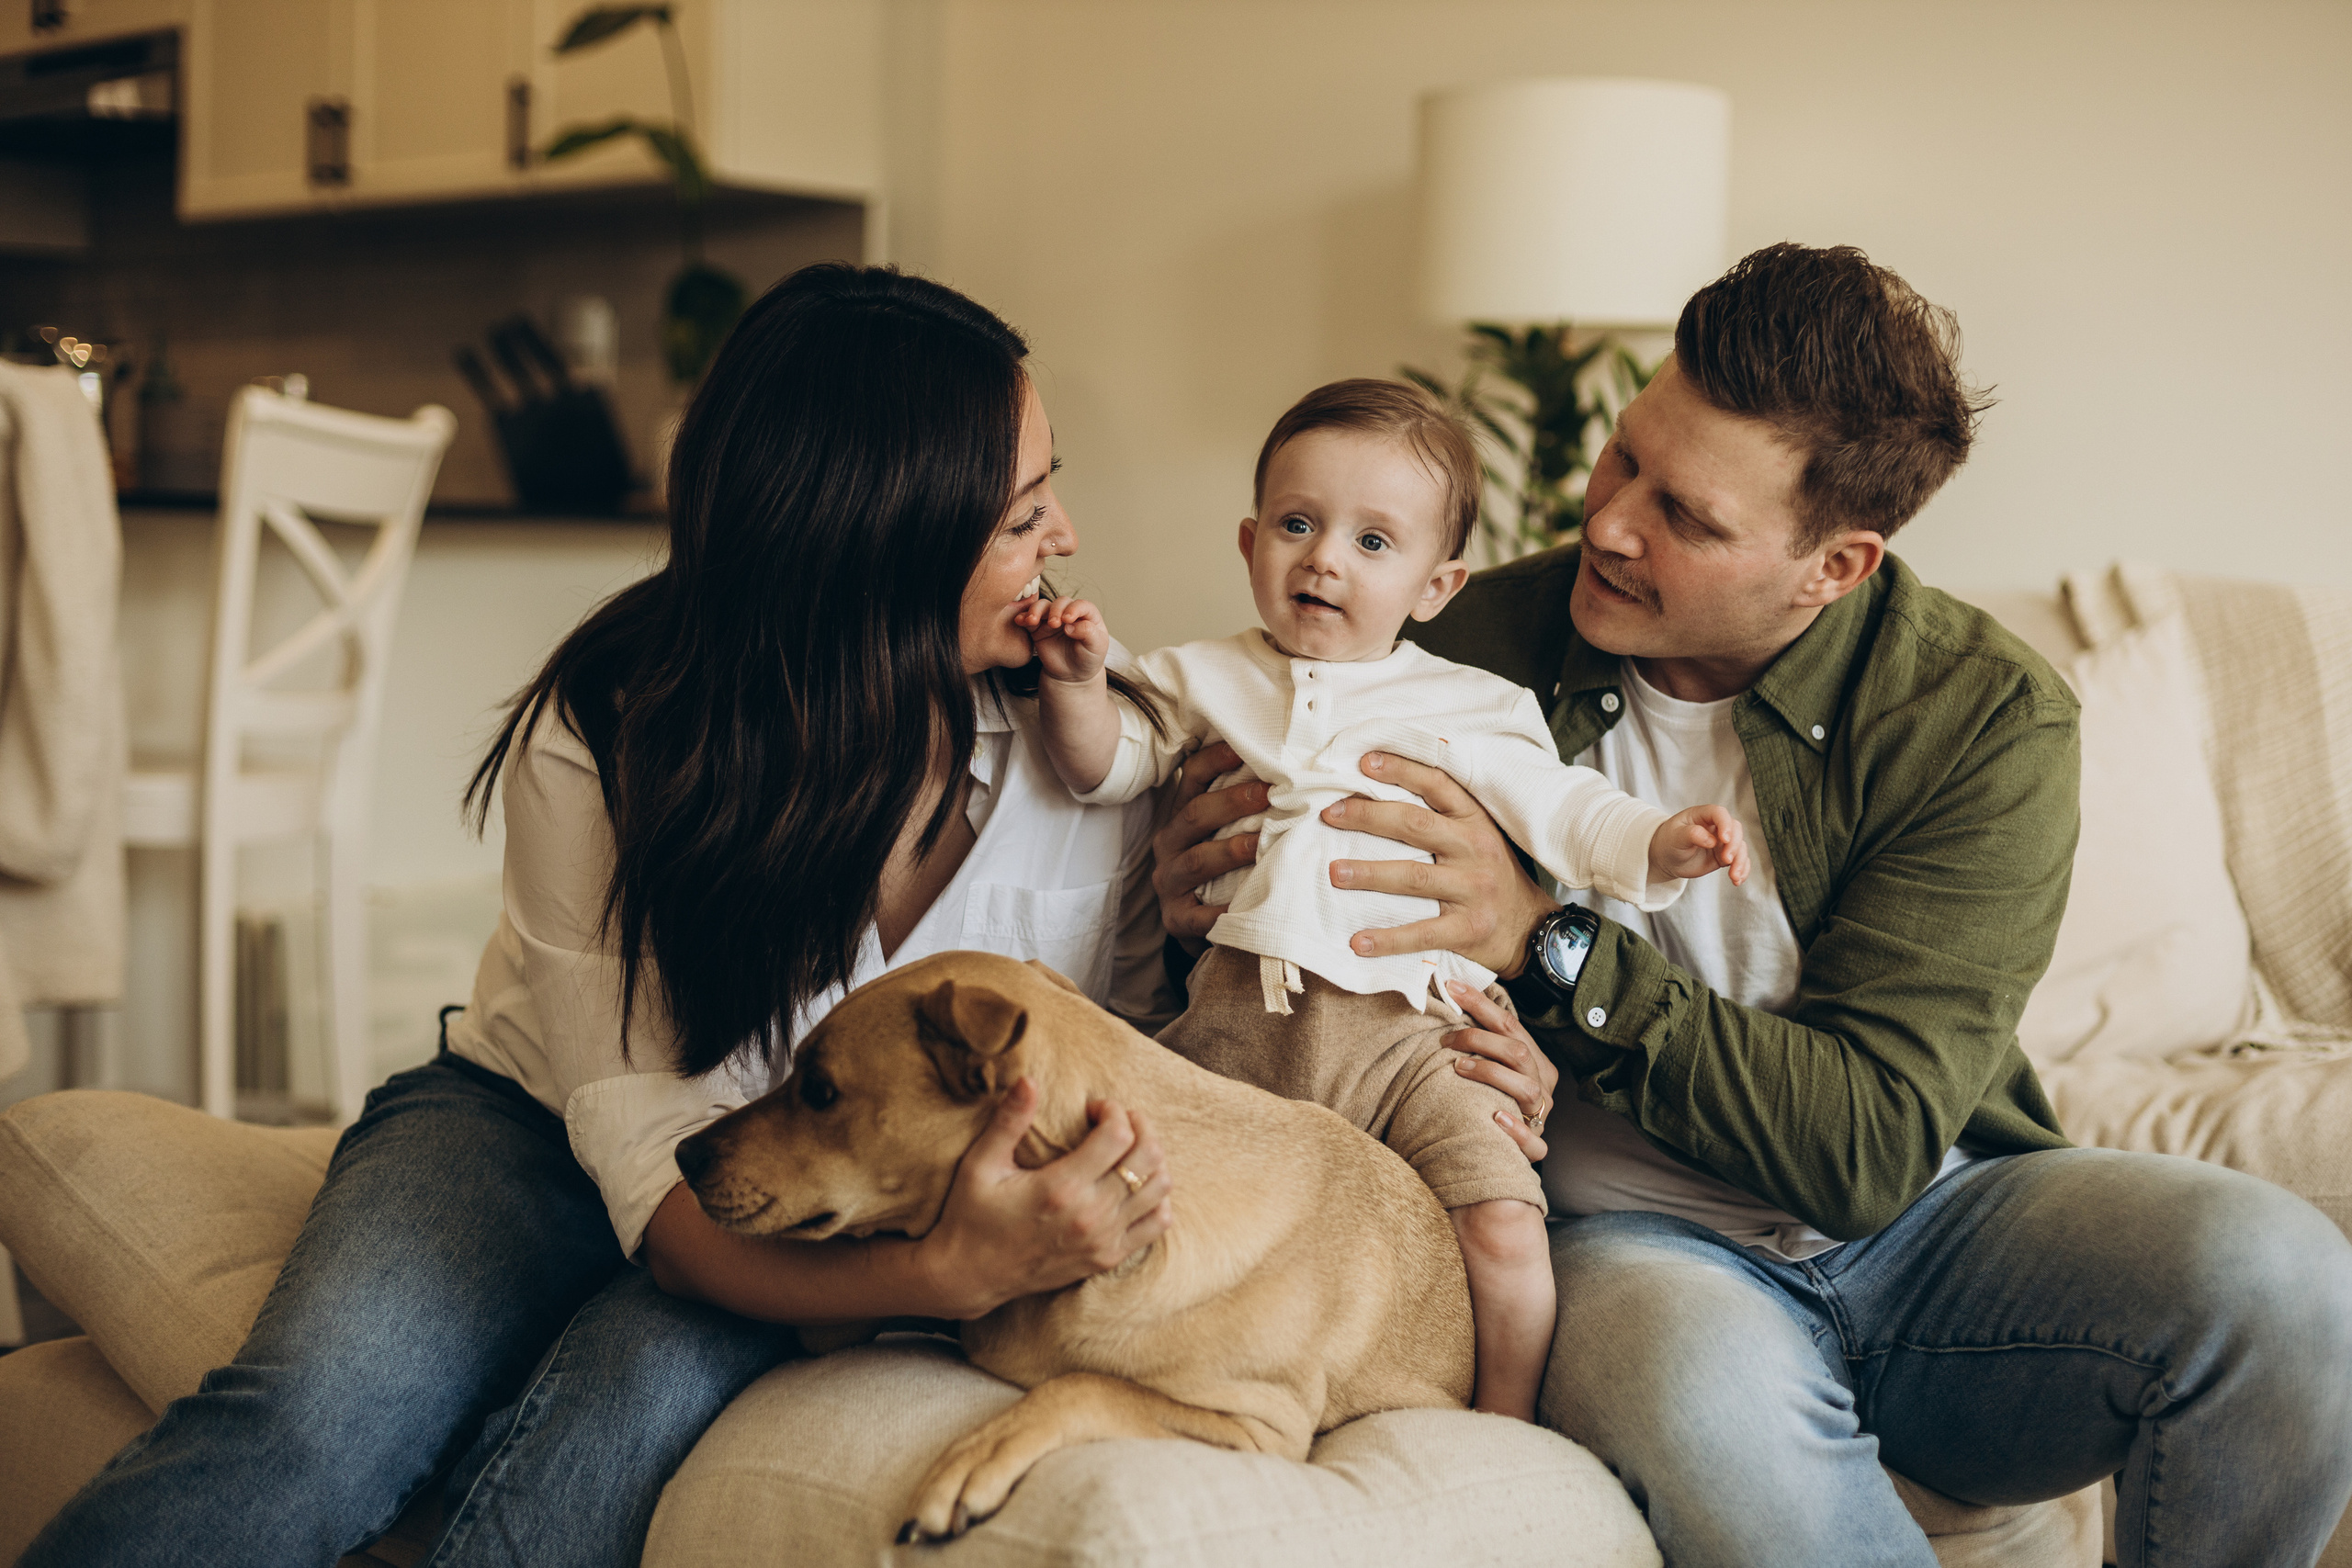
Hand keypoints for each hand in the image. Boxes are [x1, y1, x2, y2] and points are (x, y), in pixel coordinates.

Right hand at [918, 1079, 1173, 1318]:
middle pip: (1148, 1157)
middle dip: (1140, 1126)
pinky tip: (1133, 1185)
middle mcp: (1090, 1215)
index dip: (1113, 1110)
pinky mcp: (1107, 1258)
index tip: (1094, 1108)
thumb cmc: (971, 1216)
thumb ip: (1009, 1121)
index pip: (1118, 1134)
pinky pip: (1157, 1224)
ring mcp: (1104, 1240)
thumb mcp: (981, 1164)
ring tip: (1128, 1149)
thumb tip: (1029, 1080)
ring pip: (1160, 1188)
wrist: (971, 1276)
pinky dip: (1156, 1198)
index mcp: (1061, 1187)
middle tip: (1118, 1120)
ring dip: (1151, 1159)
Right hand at [1018, 596, 1108, 684]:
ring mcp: (1052, 619)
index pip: (1081, 605)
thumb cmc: (1088, 658)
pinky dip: (1023, 617)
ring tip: (1032, 620)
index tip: (1067, 620)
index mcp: (1087, 615)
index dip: (1073, 609)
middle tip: (1053, 624)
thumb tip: (1069, 626)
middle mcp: (1069, 613)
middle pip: (1060, 602)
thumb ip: (1088, 632)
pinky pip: (1029, 619)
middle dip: (1055, 610)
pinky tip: (1020, 621)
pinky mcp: (1038, 629)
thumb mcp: (1096, 647)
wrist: (1073, 674)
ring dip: (1036, 610)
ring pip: (1043, 606)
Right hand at [1150, 741, 1263, 951]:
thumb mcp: (1224, 834)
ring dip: (1231, 849)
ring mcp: (1169, 883)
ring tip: (1263, 843)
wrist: (1200, 928)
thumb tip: (1292, 768)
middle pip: (1195, 815)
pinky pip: (1199, 915)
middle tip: (1269, 793)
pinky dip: (1223, 911)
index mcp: (1181, 817)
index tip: (1244, 748)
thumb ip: (1245, 807)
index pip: (1191, 778)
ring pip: (1196, 861)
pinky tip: (1249, 905)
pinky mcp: (1176, 919)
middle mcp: (1169, 844)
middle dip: (1232, 802)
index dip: (1215, 760)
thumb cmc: (1223, 871)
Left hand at [1323, 751, 1556, 976]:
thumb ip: (1443, 819)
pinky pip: (1422, 933)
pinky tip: (1357, 942)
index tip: (1365, 763)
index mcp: (1476, 822)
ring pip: (1413, 877)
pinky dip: (1388, 939)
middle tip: (1330, 815)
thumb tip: (1380, 797)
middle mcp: (1475, 850)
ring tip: (1334, 873)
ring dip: (1370, 874)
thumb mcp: (1480, 837)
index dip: (1401, 771)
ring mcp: (1472, 890)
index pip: (1437, 785)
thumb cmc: (1494, 877)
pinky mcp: (1468, 929)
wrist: (1532, 929)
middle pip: (1415, 825)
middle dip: (1368, 816)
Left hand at [1443, 981, 1558, 1161]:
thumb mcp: (1496, 1067)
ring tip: (1458, 1067)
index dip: (1481, 1004)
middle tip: (1446, 1040)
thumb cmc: (1494, 1099)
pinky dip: (1515, 1129)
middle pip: (1517, 1053)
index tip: (1451, 987)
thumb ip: (1483, 1044)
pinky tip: (1495, 1119)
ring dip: (1490, 1074)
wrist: (1505, 1149)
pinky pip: (1533, 1141)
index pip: (1510, 1025)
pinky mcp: (1535, 1145)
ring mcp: (1541, 1115)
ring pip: (1525, 1090)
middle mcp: (1542, 1085)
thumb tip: (1450, 1000)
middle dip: (1479, 1039)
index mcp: (1536, 1062)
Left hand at [1650, 804, 1748, 885]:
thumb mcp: (1675, 837)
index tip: (1724, 839)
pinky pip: (1740, 861)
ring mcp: (1722, 842)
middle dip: (1734, 845)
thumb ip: (1692, 834)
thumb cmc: (1669, 842)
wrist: (1666, 859)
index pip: (1719, 813)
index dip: (1725, 824)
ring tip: (1734, 876)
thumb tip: (1711, 840)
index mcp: (1702, 815)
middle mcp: (1716, 826)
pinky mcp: (1725, 856)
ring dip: (1740, 861)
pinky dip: (1742, 870)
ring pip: (1740, 847)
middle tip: (1726, 860)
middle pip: (1735, 829)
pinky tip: (1737, 881)